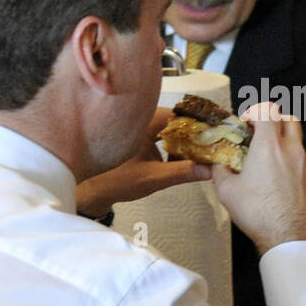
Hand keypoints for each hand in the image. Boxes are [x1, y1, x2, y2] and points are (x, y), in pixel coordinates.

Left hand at [77, 107, 209, 215]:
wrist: (89, 190)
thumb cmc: (114, 181)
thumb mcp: (153, 178)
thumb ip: (183, 172)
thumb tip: (209, 170)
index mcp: (143, 122)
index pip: (180, 115)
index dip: (200, 123)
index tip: (216, 131)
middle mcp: (141, 120)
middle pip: (177, 119)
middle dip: (196, 131)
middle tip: (215, 142)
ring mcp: (139, 128)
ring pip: (171, 127)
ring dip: (186, 137)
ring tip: (205, 149)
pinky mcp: (138, 138)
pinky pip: (162, 134)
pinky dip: (175, 142)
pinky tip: (185, 155)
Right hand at [212, 103, 305, 254]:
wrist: (287, 238)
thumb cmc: (258, 214)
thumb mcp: (226, 191)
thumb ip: (220, 171)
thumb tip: (218, 164)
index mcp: (269, 146)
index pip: (268, 110)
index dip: (256, 111)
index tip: (248, 123)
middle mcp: (292, 150)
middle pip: (289, 120)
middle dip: (275, 122)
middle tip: (263, 135)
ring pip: (298, 145)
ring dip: (285, 147)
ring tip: (271, 166)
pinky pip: (305, 166)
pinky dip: (294, 168)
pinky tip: (284, 186)